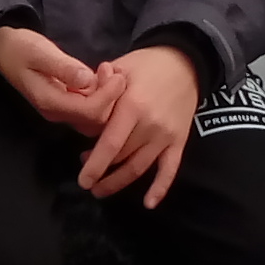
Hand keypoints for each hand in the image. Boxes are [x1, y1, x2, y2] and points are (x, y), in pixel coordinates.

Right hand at [0, 24, 115, 135]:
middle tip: (111, 70)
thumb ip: (64, 67)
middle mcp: (57, 112)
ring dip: (106, 97)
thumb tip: (88, 80)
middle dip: (110, 97)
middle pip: (96, 119)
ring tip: (106, 70)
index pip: (91, 111)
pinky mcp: (65, 103)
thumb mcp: (41, 52)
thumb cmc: (21, 48)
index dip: (108, 96)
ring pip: (94, 116)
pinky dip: (100, 94)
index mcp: (50, 102)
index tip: (114, 73)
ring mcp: (60, 110)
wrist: (4, 50)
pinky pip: (89, 108)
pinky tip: (99, 75)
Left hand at [79, 44, 200, 205]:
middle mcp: (150, 125)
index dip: (95, 165)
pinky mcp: (179, 141)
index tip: (83, 179)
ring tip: (102, 191)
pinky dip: (160, 188)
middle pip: (122, 158)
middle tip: (87, 178)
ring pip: (140, 167)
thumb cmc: (146, 64)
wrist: (185, 61)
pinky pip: (170, 169)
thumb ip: (98, 89)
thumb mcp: (119, 68)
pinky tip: (148, 203)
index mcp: (133, 106)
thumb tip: (79, 109)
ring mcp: (166, 135)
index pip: (110, 143)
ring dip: (120, 182)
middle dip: (102, 171)